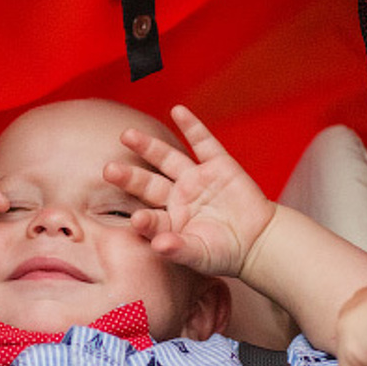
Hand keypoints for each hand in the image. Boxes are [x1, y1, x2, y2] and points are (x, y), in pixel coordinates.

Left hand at [104, 104, 274, 278]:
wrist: (259, 240)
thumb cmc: (225, 253)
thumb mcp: (201, 255)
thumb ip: (178, 249)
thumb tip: (159, 246)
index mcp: (169, 220)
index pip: (151, 218)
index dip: (143, 219)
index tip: (135, 219)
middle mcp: (177, 196)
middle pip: (148, 183)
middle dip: (129, 176)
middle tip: (108, 170)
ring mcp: (196, 179)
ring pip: (168, 159)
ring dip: (148, 147)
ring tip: (126, 135)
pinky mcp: (219, 165)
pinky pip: (203, 143)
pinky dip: (192, 126)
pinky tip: (177, 110)